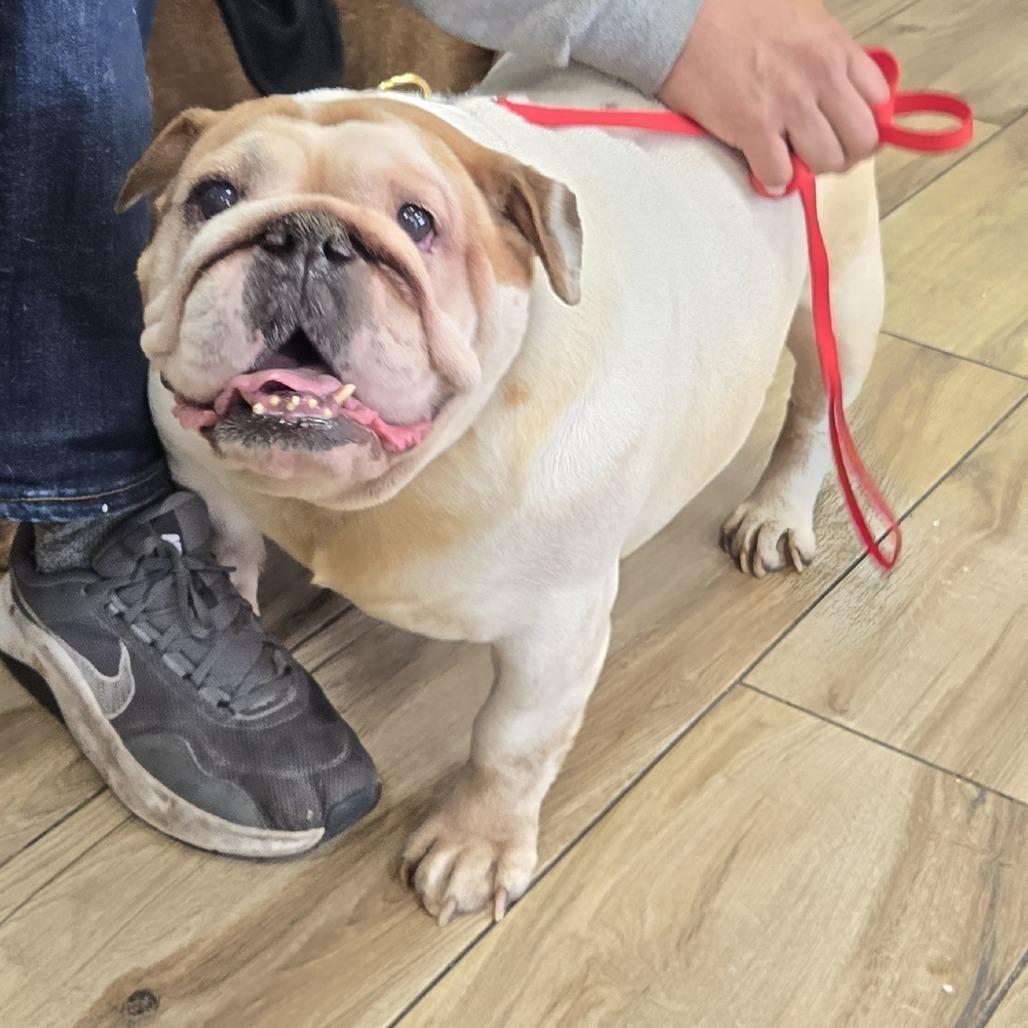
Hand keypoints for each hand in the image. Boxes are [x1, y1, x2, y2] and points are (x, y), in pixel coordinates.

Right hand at [658, 0, 888, 191]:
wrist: (684, 20)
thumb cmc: (736, 12)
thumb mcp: (802, 16)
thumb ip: (827, 50)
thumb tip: (839, 85)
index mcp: (835, 48)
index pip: (880, 101)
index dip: (866, 122)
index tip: (847, 128)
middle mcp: (820, 77)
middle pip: (861, 140)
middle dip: (846, 153)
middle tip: (822, 153)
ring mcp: (788, 105)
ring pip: (826, 161)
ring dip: (810, 168)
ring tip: (791, 159)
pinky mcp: (753, 128)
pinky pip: (780, 174)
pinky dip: (774, 177)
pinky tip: (763, 165)